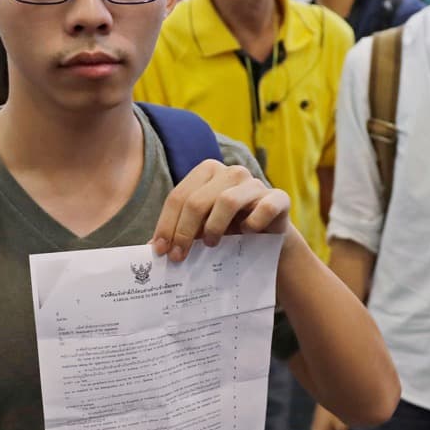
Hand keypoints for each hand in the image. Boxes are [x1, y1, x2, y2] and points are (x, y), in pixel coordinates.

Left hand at [152, 161, 289, 262]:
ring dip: (214, 227)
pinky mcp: (279, 198)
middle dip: (183, 232)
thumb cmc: (229, 232)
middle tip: (179, 257)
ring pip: (226, 201)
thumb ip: (178, 233)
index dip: (166, 225)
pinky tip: (248, 234)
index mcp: (206, 172)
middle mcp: (231, 172)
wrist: (268, 241)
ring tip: (210, 245)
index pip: (178, 197)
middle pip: (197, 201)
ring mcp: (255, 183)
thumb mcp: (200, 230)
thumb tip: (149, 250)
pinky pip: (264, 207)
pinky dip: (253, 223)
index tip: (161, 250)